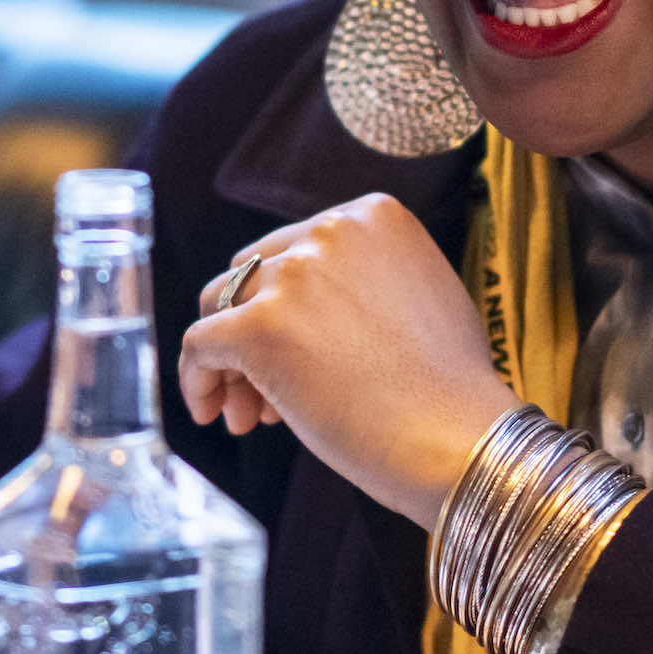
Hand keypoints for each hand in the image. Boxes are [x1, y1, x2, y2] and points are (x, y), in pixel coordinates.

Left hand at [180, 193, 515, 520]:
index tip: (301, 353)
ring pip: (219, 305)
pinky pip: (198, 345)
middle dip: (252, 329)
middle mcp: (330, 232)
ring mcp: (293, 276)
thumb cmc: (448, 388)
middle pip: (252, 273)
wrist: (457, 437)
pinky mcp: (259, 328)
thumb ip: (367, 279)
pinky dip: (195, 380)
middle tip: (266, 396)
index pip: (296, 249)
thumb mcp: (422, 295)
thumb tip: (308, 306)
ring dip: (229, 361)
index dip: (286, 304)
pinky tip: (210, 413)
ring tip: (248, 416)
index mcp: (374, 216)